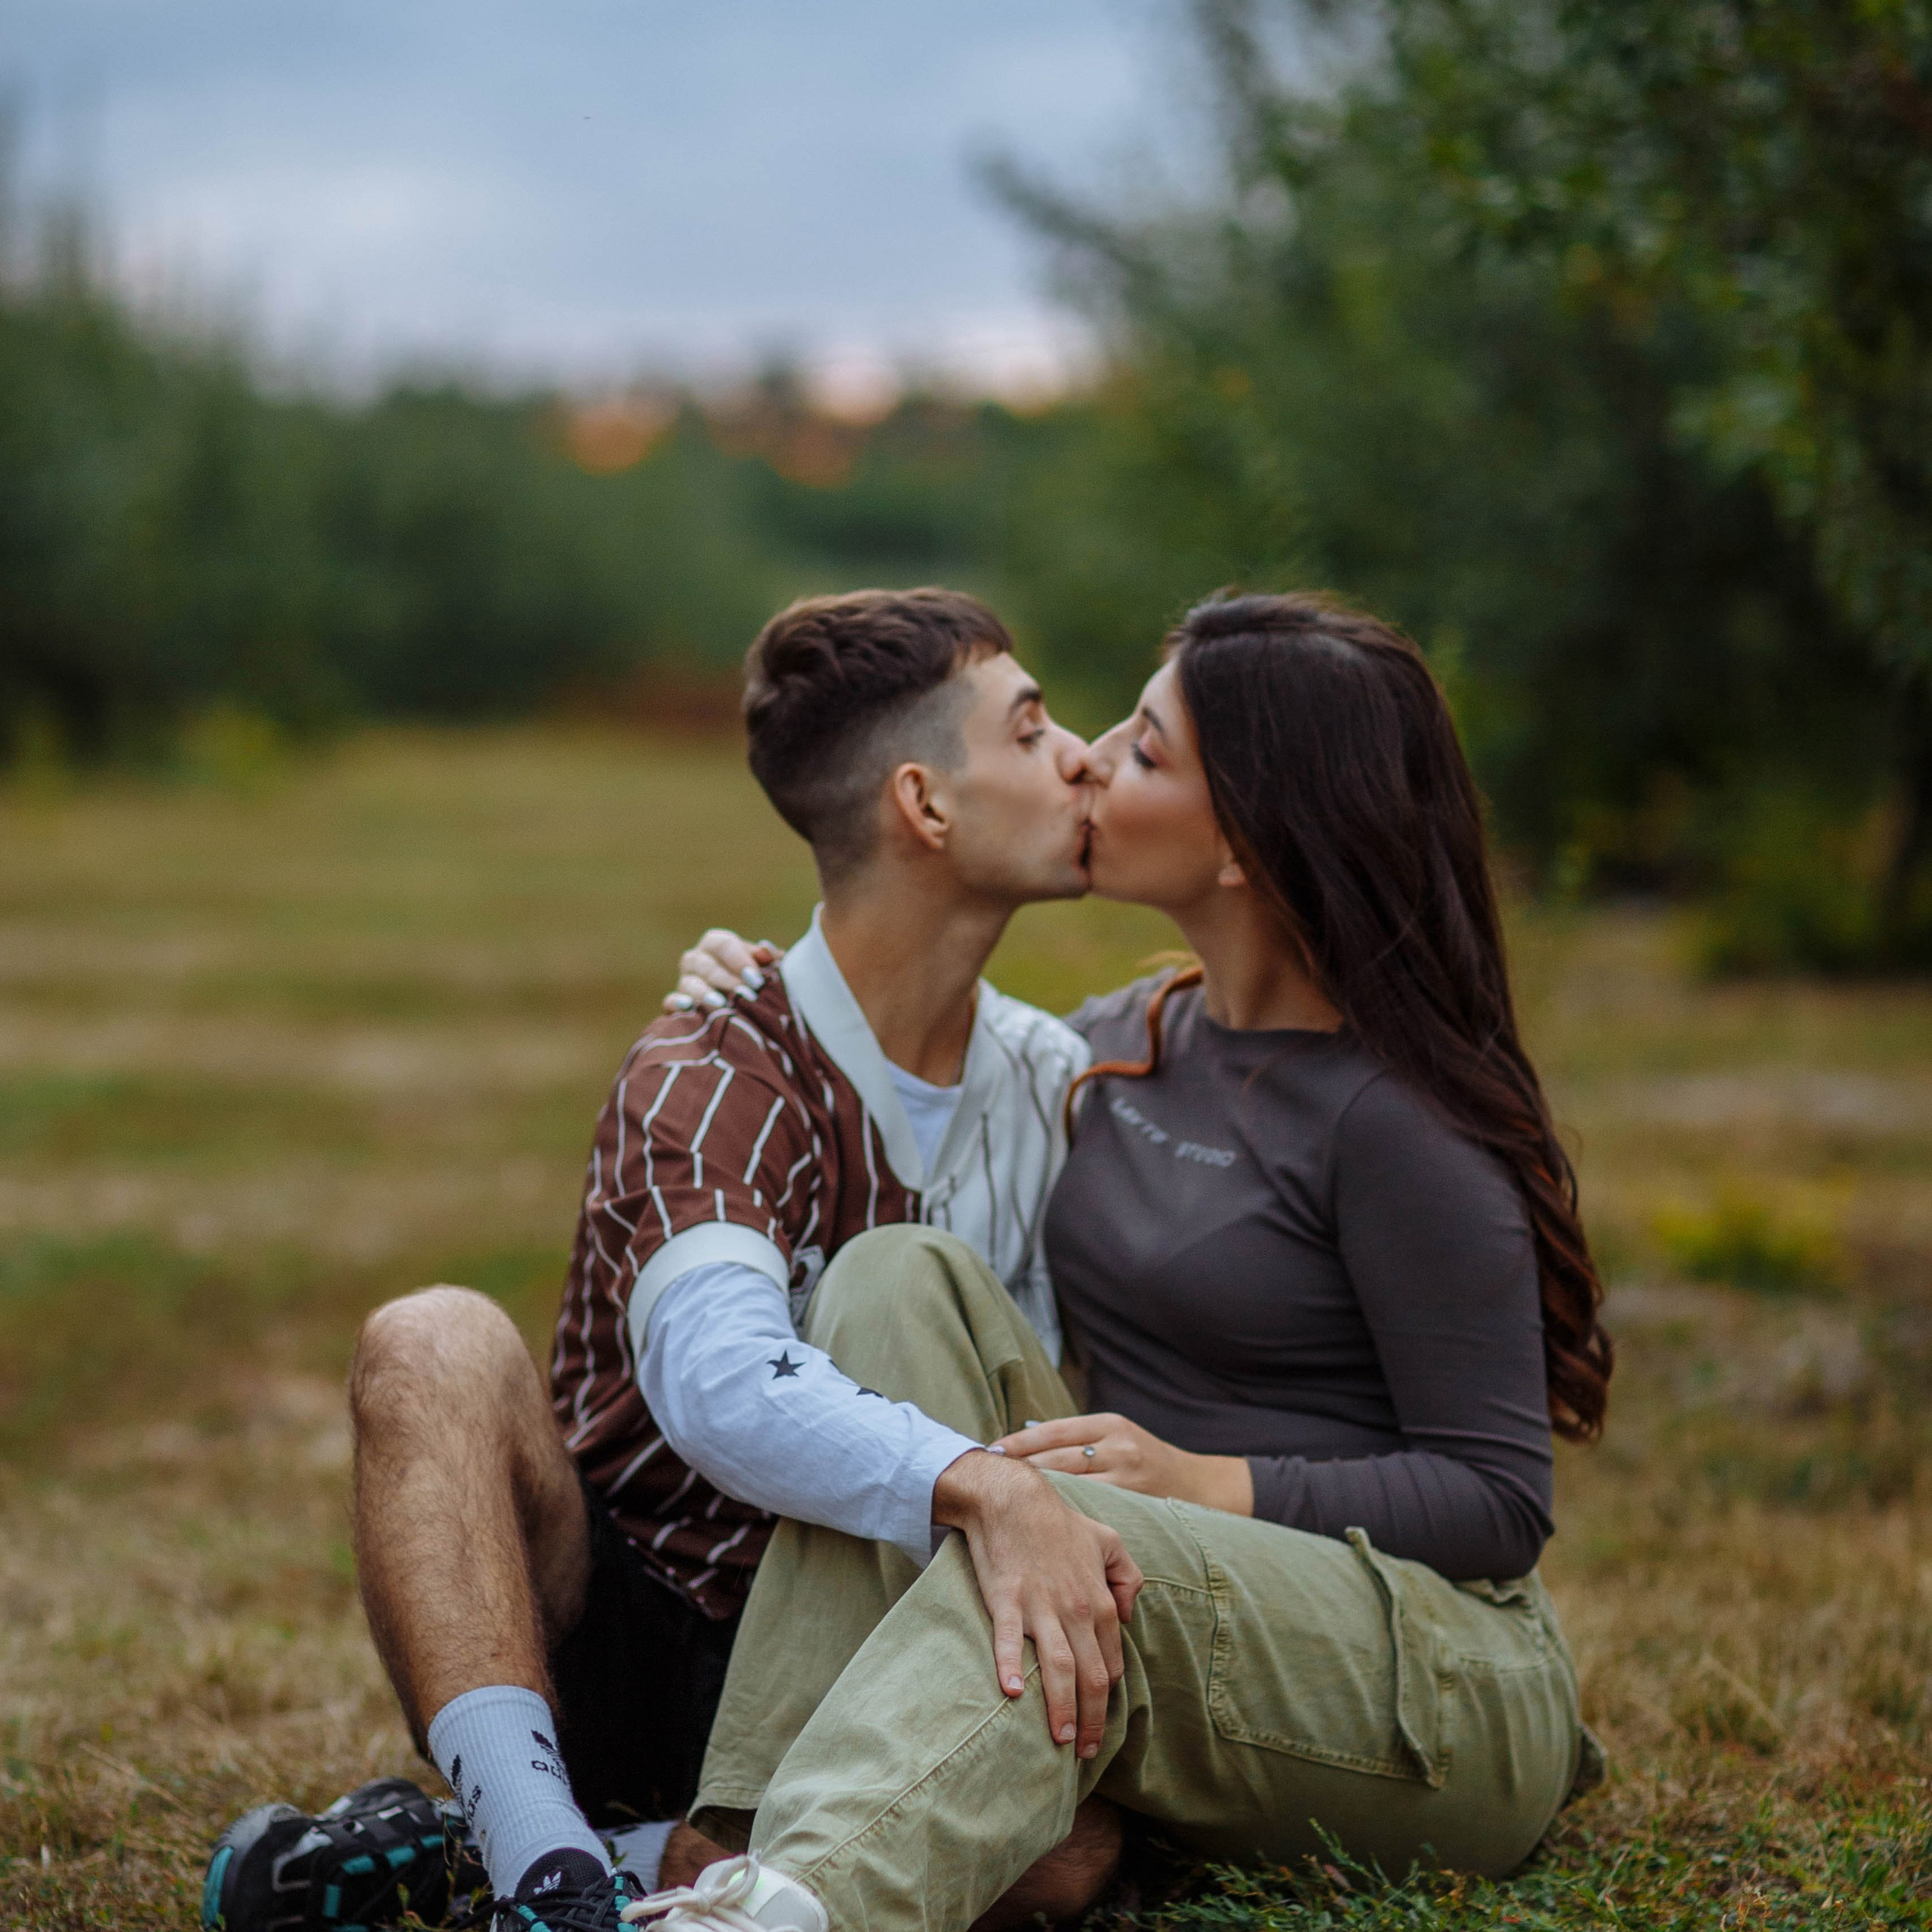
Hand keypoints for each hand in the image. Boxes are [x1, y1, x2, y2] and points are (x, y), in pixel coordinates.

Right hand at [663, 929, 783, 1013]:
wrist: (750, 1018)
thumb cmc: (758, 987)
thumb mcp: (768, 973)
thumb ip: (770, 962)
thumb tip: (766, 953)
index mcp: (716, 946)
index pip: (721, 943)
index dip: (738, 958)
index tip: (756, 977)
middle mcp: (697, 961)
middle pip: (704, 962)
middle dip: (726, 978)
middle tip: (747, 994)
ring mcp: (685, 983)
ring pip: (688, 982)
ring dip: (704, 993)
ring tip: (721, 1004)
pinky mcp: (677, 1006)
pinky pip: (671, 1001)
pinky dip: (677, 1003)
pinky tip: (690, 1008)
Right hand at [932, 1450, 1142, 1759]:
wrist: (1013, 1498)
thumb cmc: (1059, 1523)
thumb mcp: (1109, 1541)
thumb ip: (1128, 1578)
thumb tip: (1126, 1616)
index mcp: (1101, 1601)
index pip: (1112, 1663)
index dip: (1108, 1698)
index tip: (1100, 1722)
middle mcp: (1076, 1610)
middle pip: (1091, 1678)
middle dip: (1091, 1721)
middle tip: (1085, 1753)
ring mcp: (1041, 1607)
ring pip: (1059, 1669)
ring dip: (1062, 1710)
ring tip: (1061, 1741)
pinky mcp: (1007, 1601)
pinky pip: (1010, 1640)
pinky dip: (1011, 1667)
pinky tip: (1012, 1694)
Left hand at [991, 1413, 1253, 1515]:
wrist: (1199, 1486)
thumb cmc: (1145, 1459)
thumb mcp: (1116, 1435)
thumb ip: (1079, 1438)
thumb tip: (1025, 1436)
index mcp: (1109, 1424)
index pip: (1053, 1430)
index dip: (1019, 1442)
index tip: (990, 1451)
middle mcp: (1118, 1447)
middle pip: (1057, 1458)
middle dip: (1021, 1469)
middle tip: (987, 1479)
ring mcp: (1127, 1478)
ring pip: (1070, 1487)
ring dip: (1037, 1495)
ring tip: (1004, 1504)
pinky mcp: (1132, 1505)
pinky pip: (1090, 1510)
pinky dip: (1064, 1515)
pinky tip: (1041, 1524)